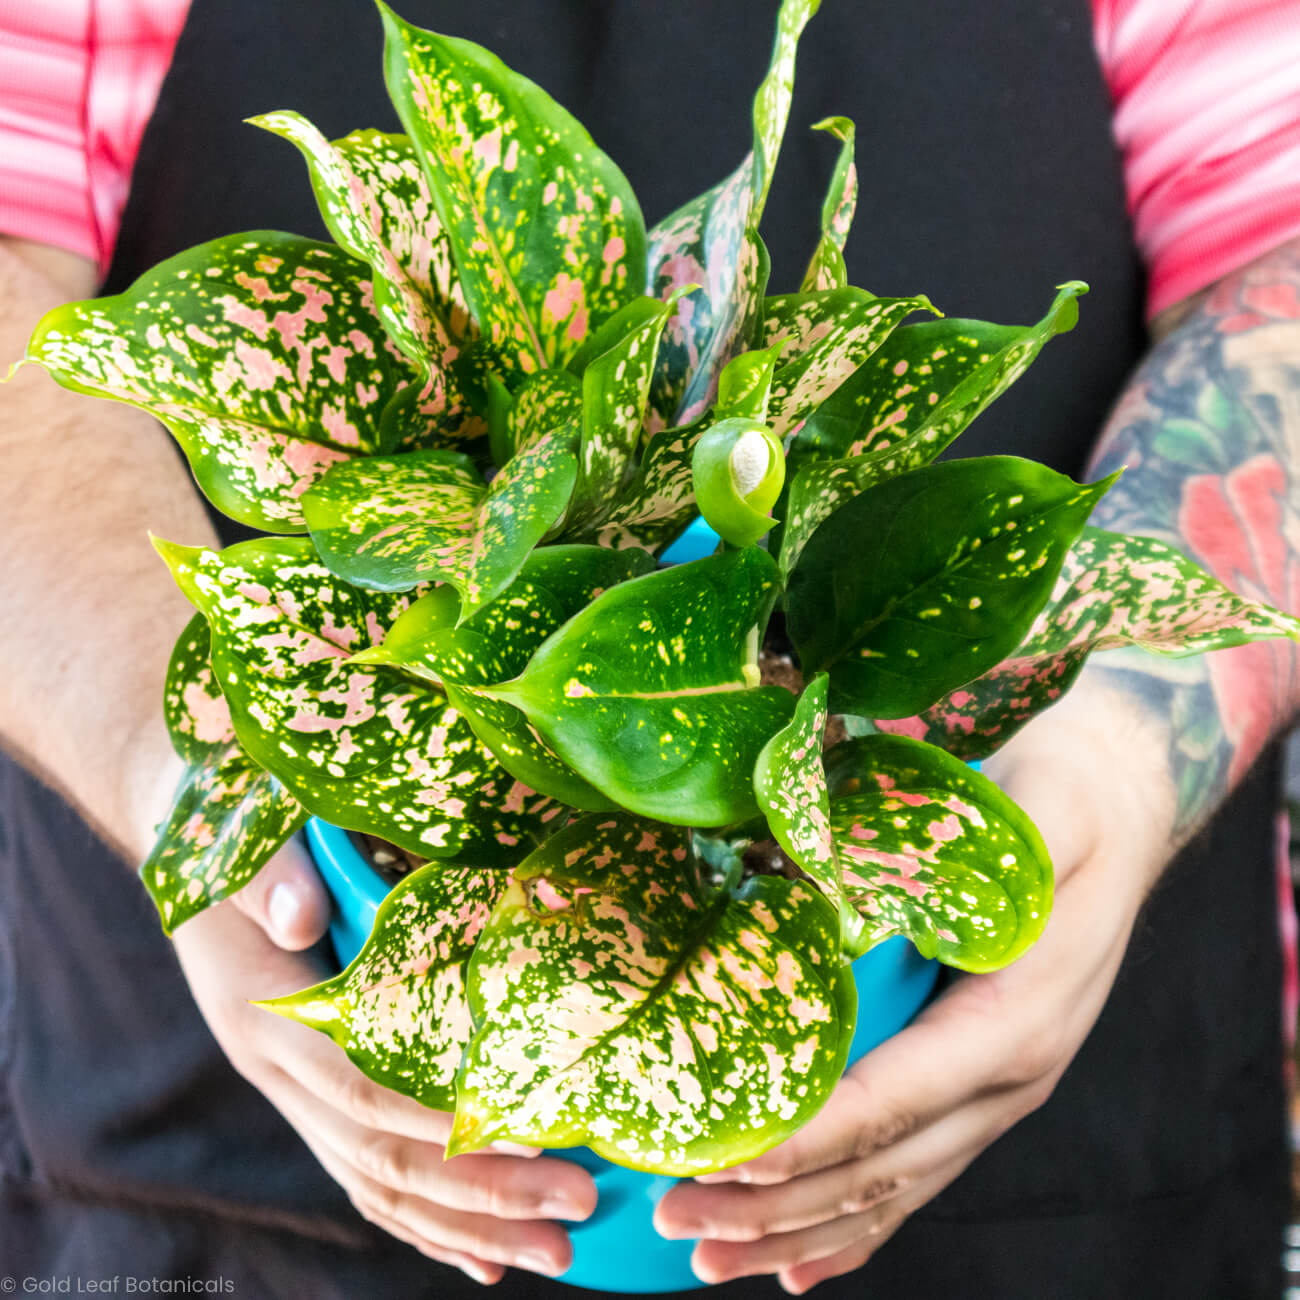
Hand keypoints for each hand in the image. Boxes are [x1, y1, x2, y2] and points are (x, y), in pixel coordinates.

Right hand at [172, 847, 597, 1284]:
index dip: (440, 1119)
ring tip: (555, 1251)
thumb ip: (267, 877)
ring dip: (467, 1224)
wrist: (191, 836)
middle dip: (481, 1192)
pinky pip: (367, 1173)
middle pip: (384, 1154)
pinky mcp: (313, 1090)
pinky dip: (424, 1221)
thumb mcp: (243, 840)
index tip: (528, 1138)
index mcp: (269, 1015)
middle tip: (576, 1212)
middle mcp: (280, 1071)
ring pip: (380, 1182)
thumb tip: (299, 914)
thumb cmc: (233, 832)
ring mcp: (294, 1089)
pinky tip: (482, 1253)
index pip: (363, 1086)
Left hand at [654, 677, 1176, 1291]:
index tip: (730, 1159)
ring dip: (797, 1228)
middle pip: (881, 1165)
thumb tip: (868, 872)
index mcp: (1014, 1023)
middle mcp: (1008, 1078)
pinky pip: (914, 1175)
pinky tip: (798, 1263)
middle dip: (776, 1201)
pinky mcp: (978, 1085)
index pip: (895, 1098)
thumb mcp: (1041, 809)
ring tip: (709, 1254)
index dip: (812, 1136)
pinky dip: (854, 1228)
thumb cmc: (1070, 804)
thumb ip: (986, 851)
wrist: (1119, 809)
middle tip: (678, 1215)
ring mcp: (996, 1093)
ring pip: (890, 1188)